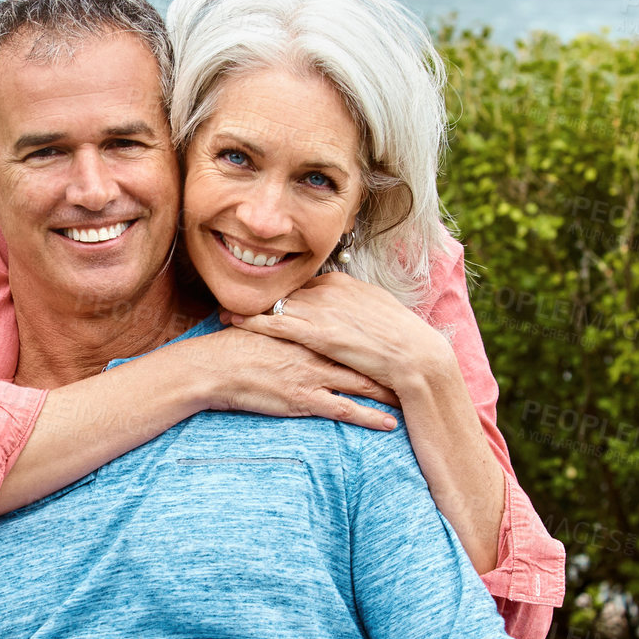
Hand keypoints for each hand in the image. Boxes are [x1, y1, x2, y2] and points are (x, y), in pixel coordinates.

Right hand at [192, 326, 399, 430]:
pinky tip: (389, 425)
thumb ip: (291, 325)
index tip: (399, 346)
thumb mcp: (268, 327)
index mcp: (310, 332)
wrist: (215, 366)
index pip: (353, 334)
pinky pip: (345, 410)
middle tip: (420, 371)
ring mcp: (313, 375)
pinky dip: (370, 417)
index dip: (378, 342)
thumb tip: (303, 322)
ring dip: (391, 393)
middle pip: (366, 358)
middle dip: (394, 366)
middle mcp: (317, 351)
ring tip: (414, 400)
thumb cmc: (235, 347)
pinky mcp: (305, 399)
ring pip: (363, 383)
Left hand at [220, 271, 450, 398]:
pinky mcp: (317, 333)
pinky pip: (275, 323)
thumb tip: (341, 309)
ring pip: (274, 305)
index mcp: (341, 282)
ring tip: (224, 313)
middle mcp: (328, 290)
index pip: (302, 285)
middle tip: (231, 301)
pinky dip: (251, 321)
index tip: (263, 299)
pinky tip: (233, 322)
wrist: (415, 356)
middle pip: (284, 293)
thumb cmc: (399, 339)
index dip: (282, 295)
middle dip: (259, 299)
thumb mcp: (374, 312)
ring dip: (248, 309)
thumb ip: (352, 306)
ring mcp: (321, 310)